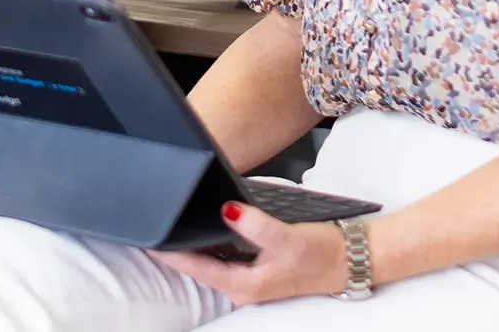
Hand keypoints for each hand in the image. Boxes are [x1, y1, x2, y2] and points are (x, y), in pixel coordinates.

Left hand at [153, 202, 348, 305]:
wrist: (351, 259)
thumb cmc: (320, 252)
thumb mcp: (289, 238)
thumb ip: (257, 227)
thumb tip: (227, 210)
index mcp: (245, 285)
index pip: (197, 268)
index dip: (171, 253)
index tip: (147, 237)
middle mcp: (243, 287)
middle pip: (200, 267)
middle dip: (176, 249)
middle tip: (153, 222)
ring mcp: (250, 279)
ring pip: (211, 262)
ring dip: (192, 243)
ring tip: (170, 220)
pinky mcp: (258, 268)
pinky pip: (224, 256)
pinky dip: (210, 242)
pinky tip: (203, 224)